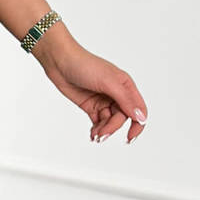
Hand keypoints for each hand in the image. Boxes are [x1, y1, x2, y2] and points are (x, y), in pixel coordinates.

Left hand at [33, 25, 147, 143]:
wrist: (59, 61)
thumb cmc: (84, 65)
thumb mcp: (107, 82)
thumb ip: (125, 100)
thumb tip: (141, 117)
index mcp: (125, 86)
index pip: (138, 110)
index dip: (137, 125)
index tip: (129, 138)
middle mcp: (116, 94)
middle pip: (122, 118)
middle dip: (112, 127)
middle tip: (101, 134)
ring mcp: (103, 100)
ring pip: (110, 122)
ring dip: (104, 130)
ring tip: (95, 135)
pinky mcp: (91, 106)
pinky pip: (98, 122)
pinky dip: (97, 129)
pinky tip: (92, 134)